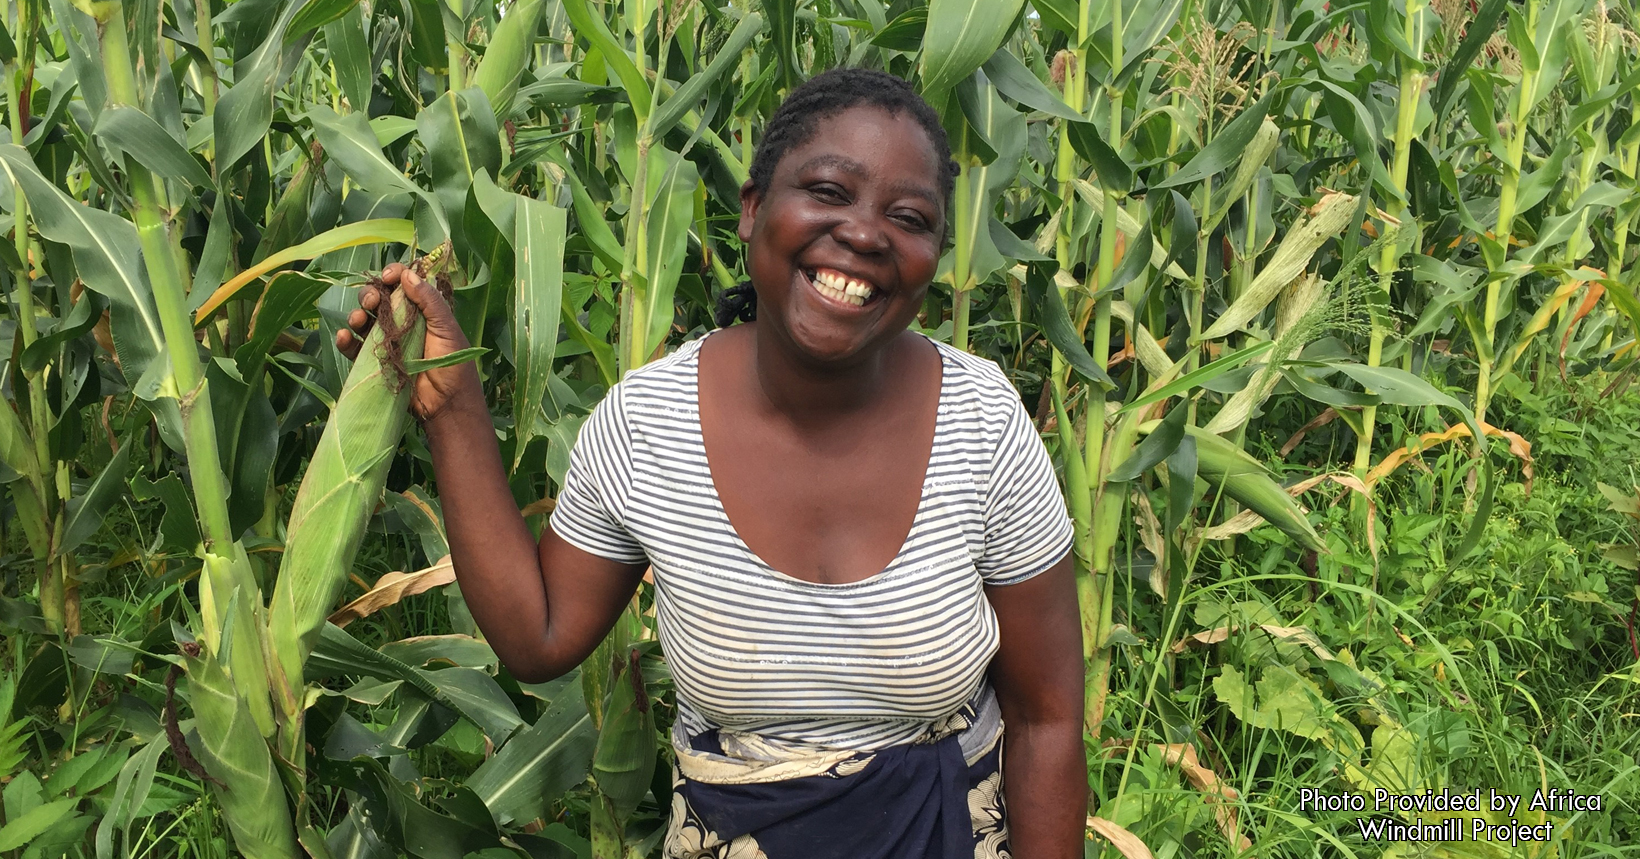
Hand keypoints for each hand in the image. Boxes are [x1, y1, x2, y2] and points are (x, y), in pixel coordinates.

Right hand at [335, 262, 478, 422]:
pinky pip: (355, 348)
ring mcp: (387, 342)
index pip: (402, 284)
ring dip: (356, 315)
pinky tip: (345, 337)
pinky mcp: (375, 362)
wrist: (446, 403)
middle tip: (372, 301)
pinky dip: (346, 340)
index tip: (388, 276)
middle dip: (370, 294)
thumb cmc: (453, 364)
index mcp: (421, 310)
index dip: (393, 275)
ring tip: (359, 319)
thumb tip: (407, 274)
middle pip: (378, 299)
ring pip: (363, 320)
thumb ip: (429, 300)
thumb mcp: (446, 328)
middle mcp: (401, 322)